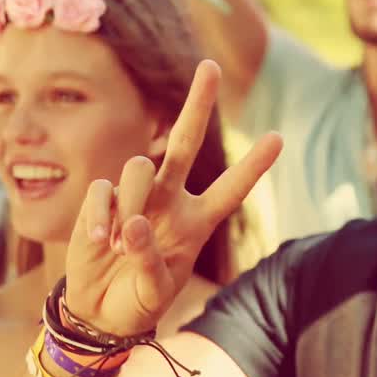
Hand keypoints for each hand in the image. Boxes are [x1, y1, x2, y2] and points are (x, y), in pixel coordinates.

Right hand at [64, 60, 282, 336]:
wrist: (100, 309)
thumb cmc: (140, 298)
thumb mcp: (155, 291)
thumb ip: (150, 261)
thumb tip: (134, 224)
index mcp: (197, 221)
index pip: (231, 189)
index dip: (253, 165)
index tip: (278, 137)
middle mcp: (171, 199)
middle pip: (185, 141)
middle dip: (198, 103)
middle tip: (210, 66)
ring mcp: (136, 195)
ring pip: (139, 168)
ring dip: (131, 204)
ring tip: (120, 246)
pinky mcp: (102, 199)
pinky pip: (103, 190)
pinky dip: (100, 217)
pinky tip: (99, 243)